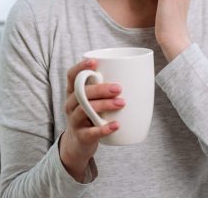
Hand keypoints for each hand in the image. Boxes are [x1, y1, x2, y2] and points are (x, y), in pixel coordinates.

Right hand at [59, 59, 123, 181]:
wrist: (79, 144)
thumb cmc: (91, 116)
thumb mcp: (93, 100)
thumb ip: (105, 89)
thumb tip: (136, 74)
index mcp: (73, 92)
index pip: (72, 76)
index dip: (80, 67)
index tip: (94, 62)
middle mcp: (71, 104)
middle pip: (80, 93)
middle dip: (100, 89)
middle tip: (118, 88)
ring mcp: (74, 121)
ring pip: (84, 110)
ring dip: (104, 105)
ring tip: (121, 103)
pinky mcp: (81, 136)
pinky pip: (91, 132)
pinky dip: (104, 129)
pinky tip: (116, 125)